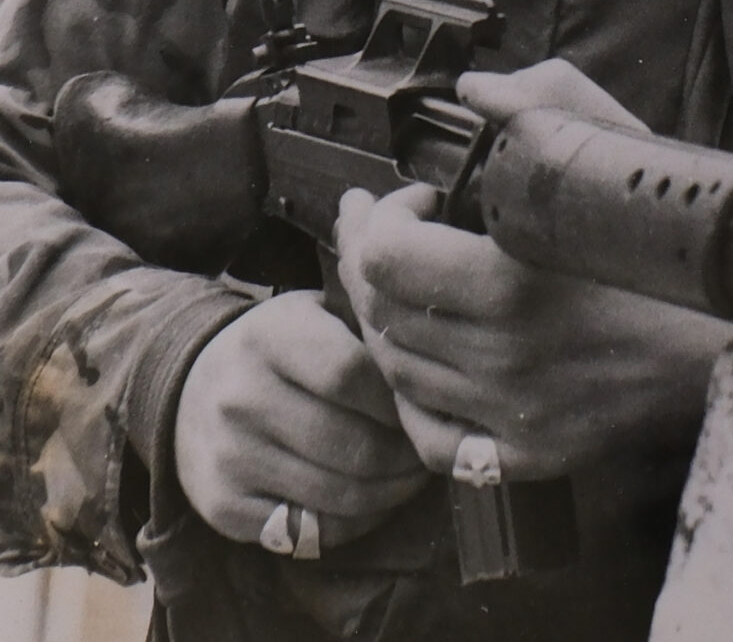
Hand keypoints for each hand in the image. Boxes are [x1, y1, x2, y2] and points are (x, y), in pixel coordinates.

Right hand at [174, 289, 428, 549]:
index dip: (396, 401)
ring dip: (389, 494)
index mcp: (269, 337)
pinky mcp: (223, 506)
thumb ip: (364, 335)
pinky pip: (309, 532)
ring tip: (409, 479)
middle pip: (351, 445)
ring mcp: (229, 456)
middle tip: (427, 456)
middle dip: (404, 458)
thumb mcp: (314, 314)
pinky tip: (370, 503)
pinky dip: (353, 525)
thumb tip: (429, 378)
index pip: (350, 374)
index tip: (420, 409)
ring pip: (337, 495)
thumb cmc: (278, 348)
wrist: (190, 387)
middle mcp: (241, 397)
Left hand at [336, 60, 732, 479]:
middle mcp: (505, 356)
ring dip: (393, 320)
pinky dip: (415, 396)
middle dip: (377, 262)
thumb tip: (475, 91)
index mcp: (515, 281)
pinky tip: (431, 359)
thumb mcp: (612, 149)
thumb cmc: (668, 243)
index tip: (418, 201)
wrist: (728, 335)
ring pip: (398, 370)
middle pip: (384, 312)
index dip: (386, 219)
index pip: (387, 259)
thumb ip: (538, 102)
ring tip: (416, 286)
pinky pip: (431, 435)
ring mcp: (514, 413)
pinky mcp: (528, 453)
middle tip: (394, 233)